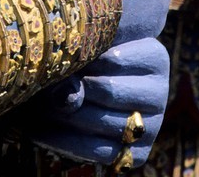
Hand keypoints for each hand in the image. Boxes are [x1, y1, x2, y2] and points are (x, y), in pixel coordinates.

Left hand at [29, 38, 169, 167]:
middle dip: (71, 90)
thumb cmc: (95, 57)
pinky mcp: (138, 154)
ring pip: (104, 122)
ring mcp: (152, 126)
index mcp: (154, 57)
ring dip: (65, 116)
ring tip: (38, 106)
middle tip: (42, 87)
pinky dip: (65, 142)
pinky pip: (99, 152)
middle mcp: (159, 92)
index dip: (82, 60)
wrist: (108, 90)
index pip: (114, 58)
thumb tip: (68, 91)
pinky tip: (38, 132)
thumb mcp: (95, 44)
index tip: (56, 59)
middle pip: (109, 91)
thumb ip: (85, 52)